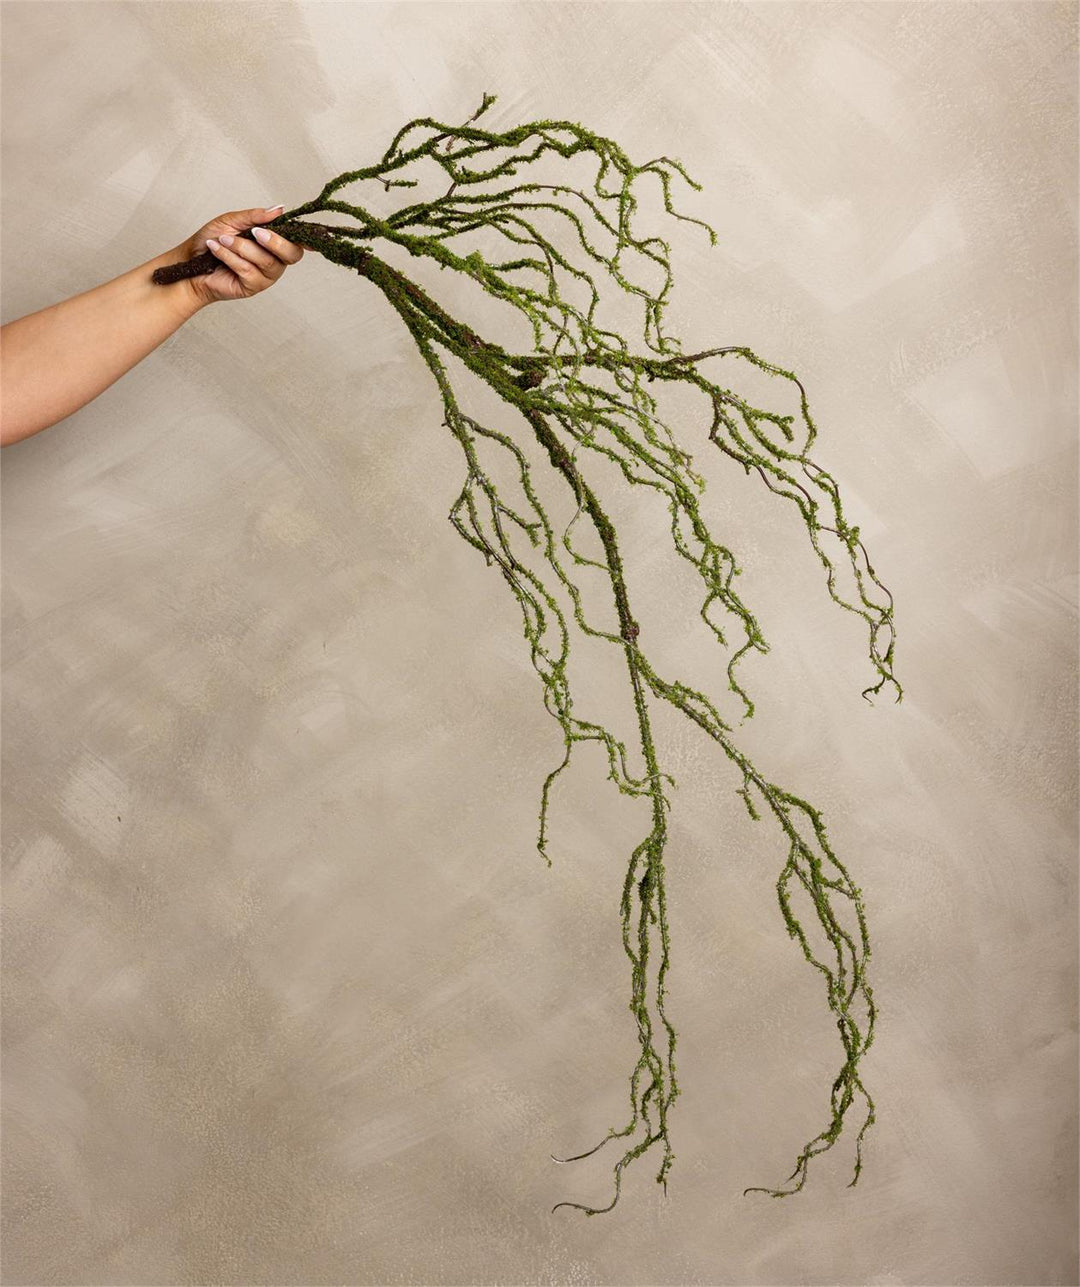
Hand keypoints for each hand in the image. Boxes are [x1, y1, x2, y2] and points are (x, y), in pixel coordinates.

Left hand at [178, 204, 304, 305]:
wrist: (191, 261)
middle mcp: (274, 261)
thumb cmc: (212, 240)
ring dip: (241, 247)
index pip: (297, 242)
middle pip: (291, 254)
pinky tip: (216, 249)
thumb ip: (256, 216)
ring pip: (266, 261)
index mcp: (274, 244)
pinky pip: (247, 270)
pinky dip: (229, 256)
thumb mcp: (233, 221)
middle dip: (275, 241)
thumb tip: (279, 209)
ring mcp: (265, 277)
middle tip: (255, 233)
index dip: (306, 240)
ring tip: (222, 240)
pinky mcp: (251, 287)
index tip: (307, 235)